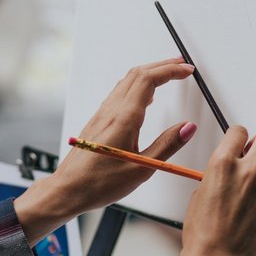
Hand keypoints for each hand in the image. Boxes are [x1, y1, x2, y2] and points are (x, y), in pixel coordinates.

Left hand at [16, 58, 195, 243]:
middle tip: (182, 65)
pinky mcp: (98, 121)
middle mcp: (111, 111)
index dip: (171, 70)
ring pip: (127, 80)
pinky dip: (137, 84)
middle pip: (138, 74)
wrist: (67, 190)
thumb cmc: (98, 183)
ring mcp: (102, 114)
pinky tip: (144, 96)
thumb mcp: (142, 168)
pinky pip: (119, 92)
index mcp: (124, 118)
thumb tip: (187, 127)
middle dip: (163, 65)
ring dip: (149, 72)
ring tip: (167, 74)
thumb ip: (167, 145)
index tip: (187, 71)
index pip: (149, 80)